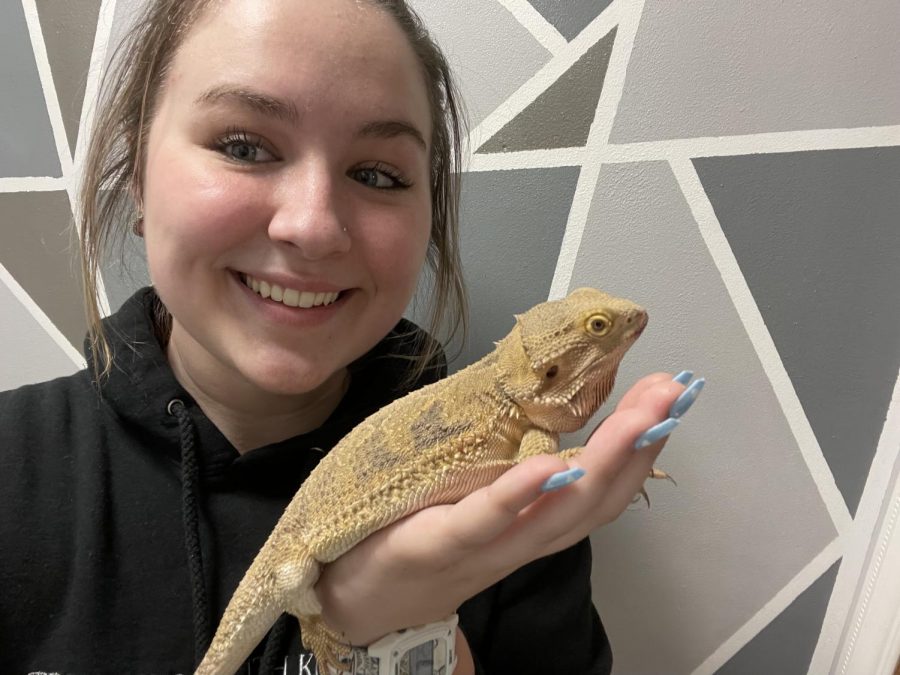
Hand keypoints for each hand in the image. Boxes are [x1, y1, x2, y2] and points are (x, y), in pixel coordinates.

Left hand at [315, 372, 695, 646]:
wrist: (354, 596)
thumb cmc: (418, 539)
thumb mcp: (478, 507)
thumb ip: (515, 477)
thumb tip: (546, 419)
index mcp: (530, 526)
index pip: (600, 490)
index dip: (641, 449)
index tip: (671, 400)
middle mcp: (520, 541)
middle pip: (594, 500)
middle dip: (640, 444)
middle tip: (673, 395)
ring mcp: (482, 548)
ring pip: (556, 513)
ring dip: (603, 463)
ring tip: (640, 419)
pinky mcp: (435, 545)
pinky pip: (483, 523)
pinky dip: (518, 495)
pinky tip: (548, 466)